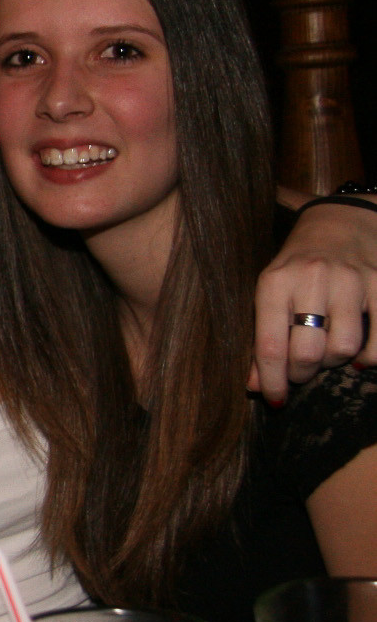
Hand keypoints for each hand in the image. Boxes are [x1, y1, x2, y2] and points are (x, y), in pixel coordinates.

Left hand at [252, 200, 376, 403]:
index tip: (274, 399)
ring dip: (334, 363)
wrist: (339, 221)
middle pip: (308, 351)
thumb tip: (256, 386)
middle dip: (302, 374)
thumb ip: (261, 336)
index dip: (271, 380)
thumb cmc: (295, 265)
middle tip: (300, 372)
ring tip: (326, 354)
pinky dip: (370, 356)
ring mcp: (351, 279)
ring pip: (344, 348)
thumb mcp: (269, 292)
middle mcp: (312, 278)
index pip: (269, 345)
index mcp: (274, 282)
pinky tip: (359, 357)